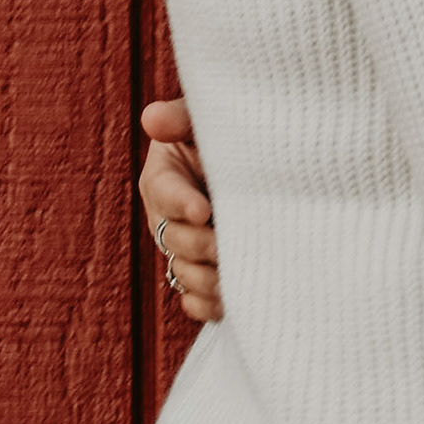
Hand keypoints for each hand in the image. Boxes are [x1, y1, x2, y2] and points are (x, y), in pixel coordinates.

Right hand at [141, 98, 223, 323]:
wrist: (273, 162)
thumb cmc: (240, 132)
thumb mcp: (210, 119)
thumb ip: (184, 118)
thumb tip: (151, 118)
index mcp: (165, 176)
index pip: (164, 192)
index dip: (181, 203)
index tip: (204, 209)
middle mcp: (170, 216)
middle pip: (173, 239)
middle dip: (200, 244)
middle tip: (227, 245)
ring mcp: (186, 248)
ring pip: (183, 273)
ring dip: (207, 278)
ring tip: (236, 275)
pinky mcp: (204, 272)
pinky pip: (195, 300)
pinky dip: (209, 305)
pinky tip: (232, 300)